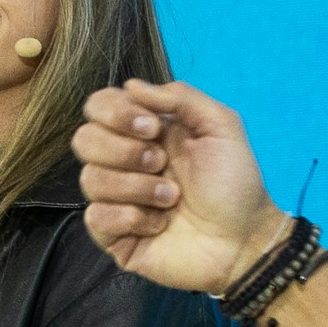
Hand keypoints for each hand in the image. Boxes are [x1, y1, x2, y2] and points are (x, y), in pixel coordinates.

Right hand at [71, 79, 286, 296]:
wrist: (243, 239)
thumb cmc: (235, 184)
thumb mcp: (220, 126)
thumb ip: (180, 96)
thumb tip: (131, 86)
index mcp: (144, 131)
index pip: (99, 106)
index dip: (115, 113)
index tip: (153, 128)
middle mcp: (124, 161)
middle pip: (84, 139)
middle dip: (123, 151)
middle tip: (161, 163)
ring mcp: (117, 200)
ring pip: (91, 179)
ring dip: (136, 187)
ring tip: (171, 199)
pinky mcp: (114, 235)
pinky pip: (96, 218)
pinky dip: (131, 217)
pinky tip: (159, 224)